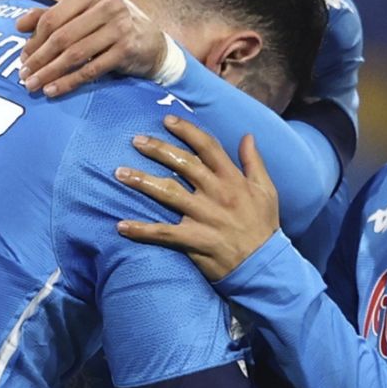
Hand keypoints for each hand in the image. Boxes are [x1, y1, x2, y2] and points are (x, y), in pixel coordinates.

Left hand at [17, 0, 167, 95]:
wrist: (153, 42)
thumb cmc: (113, 26)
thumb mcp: (86, 13)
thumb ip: (54, 15)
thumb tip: (19, 25)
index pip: (53, 17)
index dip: (34, 40)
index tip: (23, 58)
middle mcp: (108, 4)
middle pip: (61, 36)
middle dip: (38, 59)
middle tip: (23, 75)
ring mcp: (120, 27)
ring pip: (74, 54)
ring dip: (50, 72)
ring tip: (33, 85)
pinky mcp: (127, 50)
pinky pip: (91, 70)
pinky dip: (69, 82)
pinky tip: (54, 90)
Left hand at [114, 115, 279, 280]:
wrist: (264, 266)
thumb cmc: (264, 227)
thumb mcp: (266, 190)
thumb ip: (254, 162)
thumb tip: (247, 136)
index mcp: (233, 179)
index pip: (208, 147)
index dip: (187, 131)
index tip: (167, 120)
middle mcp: (217, 194)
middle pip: (183, 164)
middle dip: (158, 149)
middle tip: (136, 140)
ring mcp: (204, 217)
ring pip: (168, 193)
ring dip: (142, 182)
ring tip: (120, 173)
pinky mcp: (195, 240)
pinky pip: (163, 233)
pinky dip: (142, 230)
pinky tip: (121, 225)